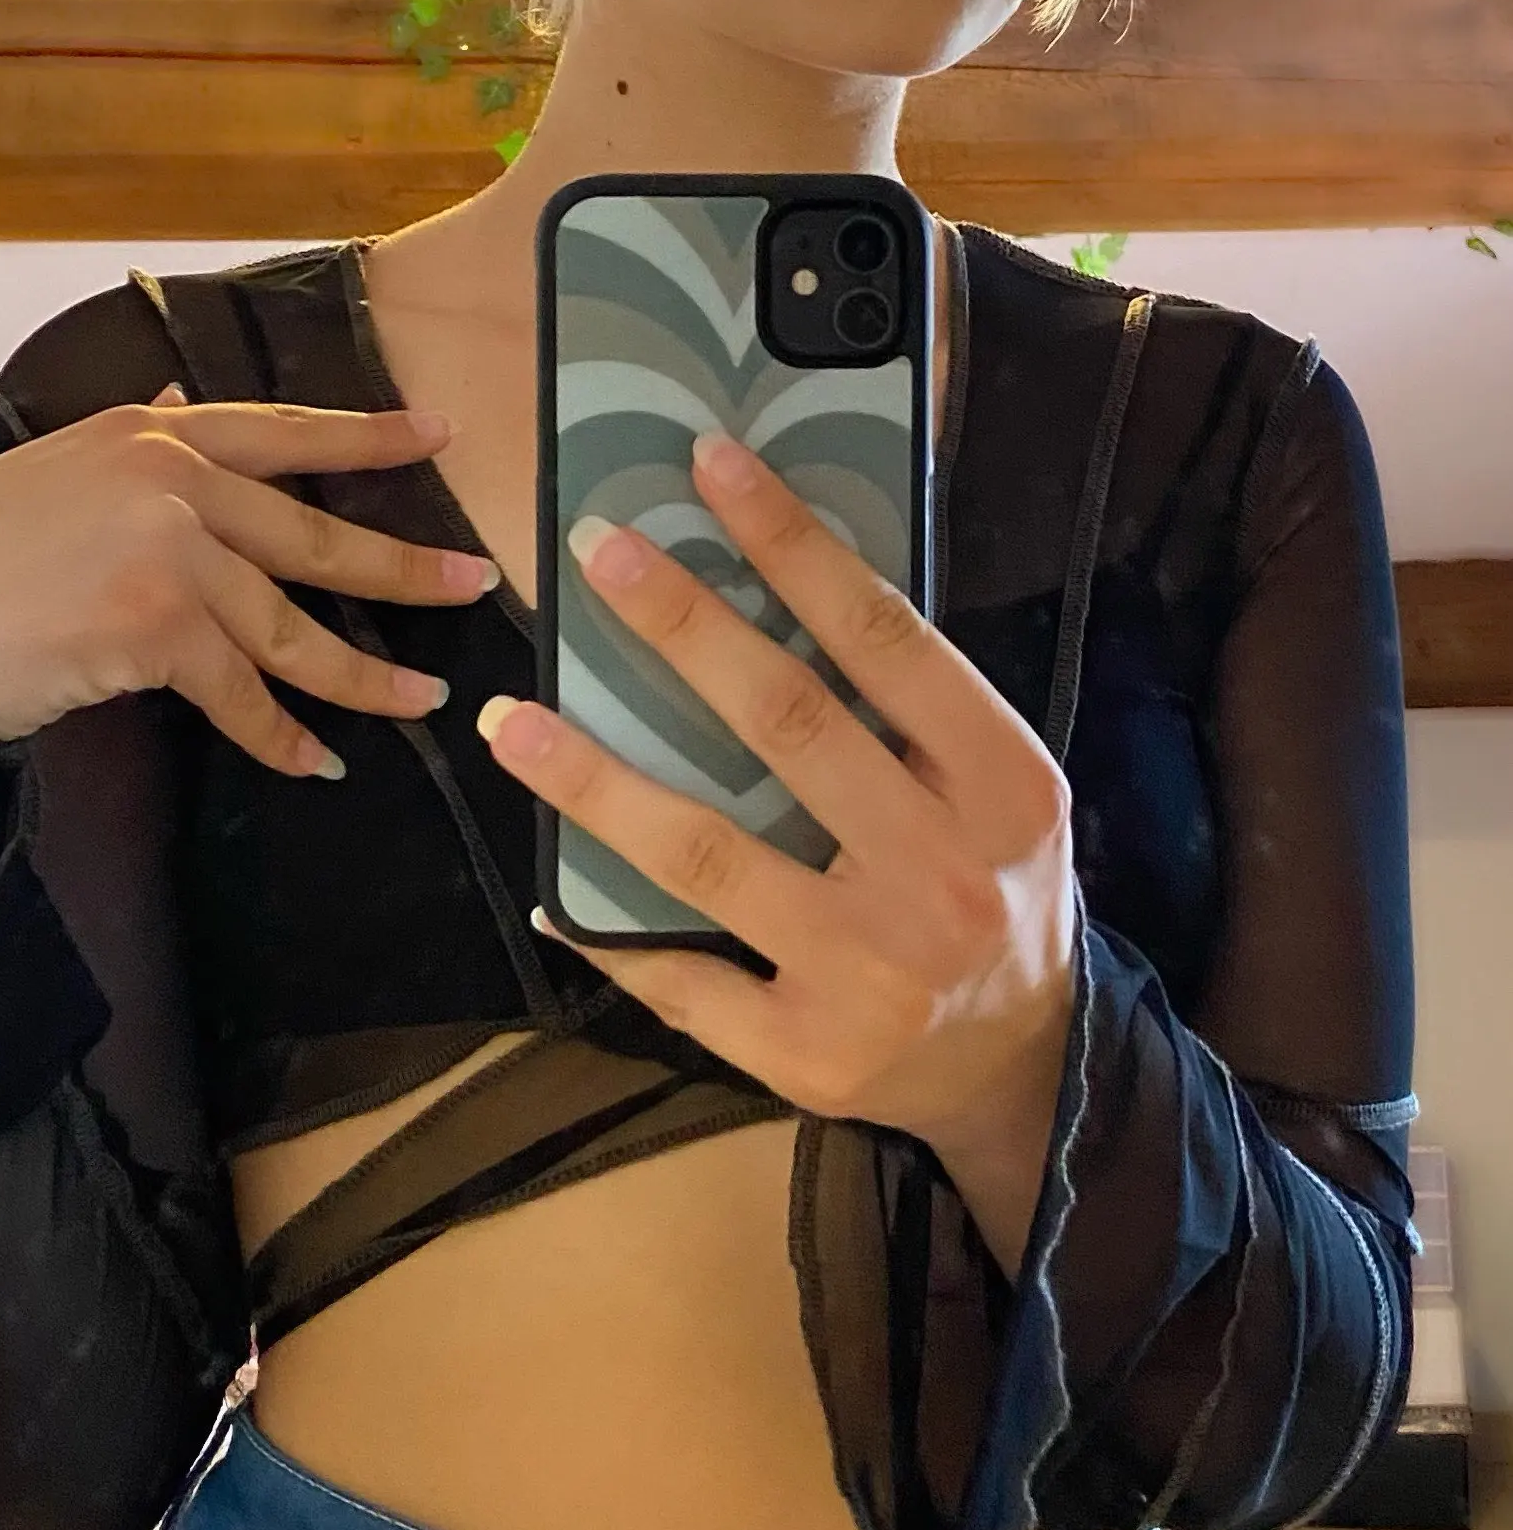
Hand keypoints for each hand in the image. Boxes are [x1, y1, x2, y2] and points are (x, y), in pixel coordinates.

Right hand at [0, 384, 500, 778]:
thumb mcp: (57, 473)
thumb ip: (132, 445)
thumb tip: (177, 402)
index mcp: (146, 433)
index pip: (282, 429)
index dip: (366, 435)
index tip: (439, 434)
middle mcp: (165, 476)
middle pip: (313, 535)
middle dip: (404, 566)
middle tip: (476, 584)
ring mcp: (164, 548)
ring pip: (292, 627)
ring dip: (365, 675)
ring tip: (422, 700)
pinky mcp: (152, 625)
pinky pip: (242, 694)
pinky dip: (281, 737)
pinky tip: (316, 763)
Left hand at [476, 431, 1077, 1207]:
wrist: (1022, 1066)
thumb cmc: (992, 894)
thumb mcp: (994, 790)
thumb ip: (911, 709)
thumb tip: (767, 588)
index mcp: (1002, 785)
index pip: (885, 637)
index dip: (792, 542)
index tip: (710, 464)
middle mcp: (941, 873)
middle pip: (786, 724)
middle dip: (679, 625)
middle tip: (594, 551)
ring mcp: (869, 971)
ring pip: (702, 853)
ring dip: (590, 777)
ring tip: (508, 718)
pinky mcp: (805, 1051)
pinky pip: (677, 976)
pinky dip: (601, 925)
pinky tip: (548, 883)